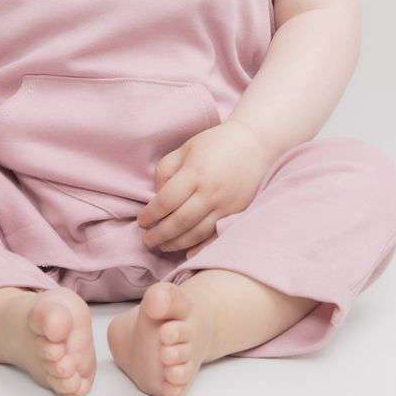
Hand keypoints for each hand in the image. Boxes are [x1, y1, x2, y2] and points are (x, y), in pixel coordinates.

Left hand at [137, 118, 275, 258]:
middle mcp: (210, 192)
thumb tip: (157, 194)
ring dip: (175, 244)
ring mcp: (226, 206)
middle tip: (146, 239)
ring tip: (162, 245)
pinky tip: (187, 252)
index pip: (166, 201)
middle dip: (159, 234)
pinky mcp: (238, 214)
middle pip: (179, 222)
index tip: (142, 220)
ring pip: (196, 234)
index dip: (151, 214)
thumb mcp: (186, 148)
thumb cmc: (215, 143)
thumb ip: (167, 169)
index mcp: (195, 173)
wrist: (254, 144)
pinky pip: (216, 237)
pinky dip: (200, 248)